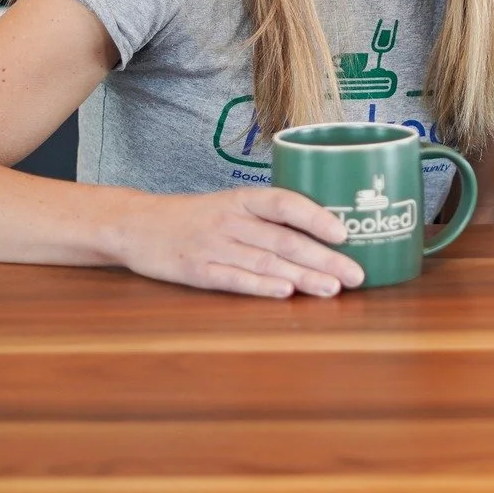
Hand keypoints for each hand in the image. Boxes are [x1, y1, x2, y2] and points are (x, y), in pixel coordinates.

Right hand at [109, 188, 365, 297]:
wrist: (137, 225)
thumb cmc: (194, 217)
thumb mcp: (230, 205)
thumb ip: (268, 218)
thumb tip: (322, 233)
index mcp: (242, 199)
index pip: (286, 203)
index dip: (316, 217)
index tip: (345, 233)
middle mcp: (231, 220)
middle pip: (284, 239)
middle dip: (324, 258)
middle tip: (357, 275)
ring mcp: (213, 246)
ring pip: (265, 261)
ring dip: (302, 277)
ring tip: (332, 288)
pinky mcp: (196, 271)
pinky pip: (233, 278)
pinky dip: (260, 286)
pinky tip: (285, 293)